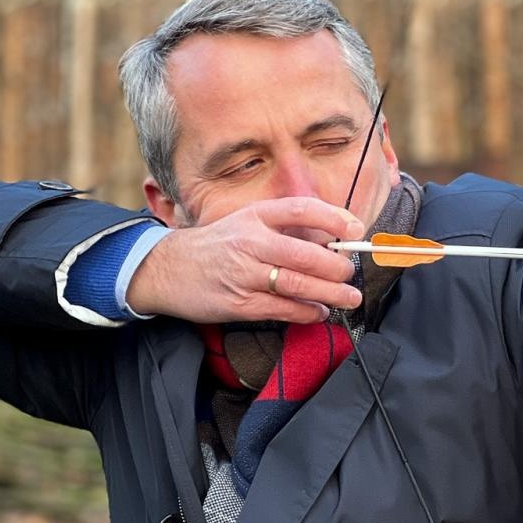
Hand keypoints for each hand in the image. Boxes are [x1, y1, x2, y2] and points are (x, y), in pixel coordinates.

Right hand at [127, 197, 366, 323]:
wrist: (167, 268)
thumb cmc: (217, 246)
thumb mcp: (245, 223)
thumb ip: (283, 228)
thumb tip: (333, 240)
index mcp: (255, 217)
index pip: (301, 210)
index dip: (334, 218)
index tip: (356, 229)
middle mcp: (250, 242)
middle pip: (306, 255)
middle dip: (337, 268)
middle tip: (350, 274)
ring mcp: (244, 274)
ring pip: (298, 285)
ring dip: (331, 294)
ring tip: (349, 297)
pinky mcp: (239, 304)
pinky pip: (283, 310)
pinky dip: (307, 312)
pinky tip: (319, 312)